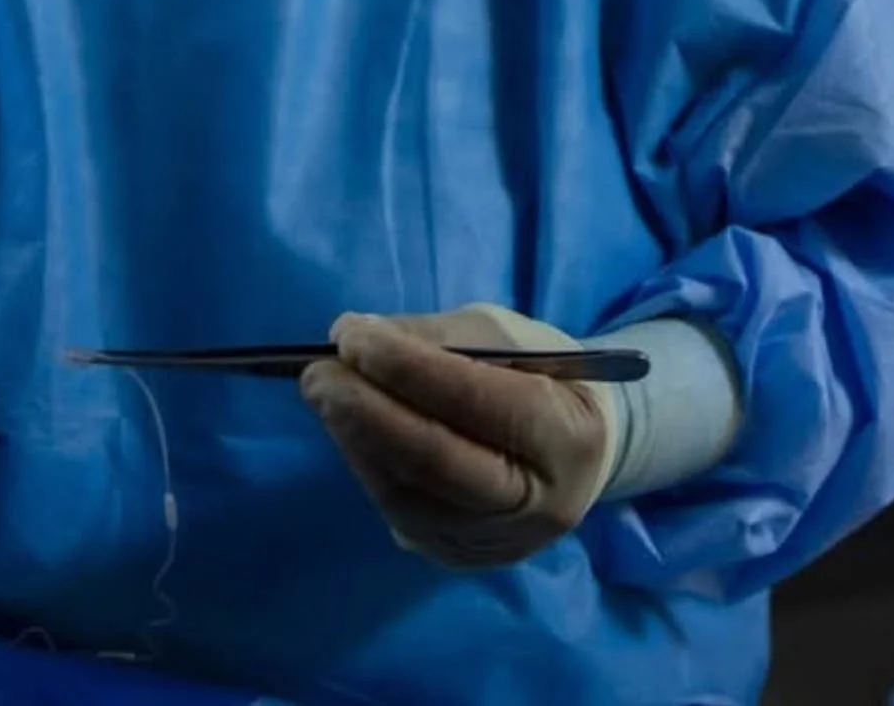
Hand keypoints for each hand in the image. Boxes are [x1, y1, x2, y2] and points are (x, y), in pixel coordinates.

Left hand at [302, 305, 615, 570]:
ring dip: (354, 440)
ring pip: (408, 498)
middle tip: (317, 373)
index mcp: (568, 435)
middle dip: (364, 411)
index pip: (478, 400)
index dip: (407, 368)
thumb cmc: (544, 380)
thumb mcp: (509, 338)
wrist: (576, 454)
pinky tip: (349, 432)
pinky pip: (400, 515)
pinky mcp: (463, 559)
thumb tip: (353, 334)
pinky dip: (366, 467)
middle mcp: (540, 504)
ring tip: (326, 394)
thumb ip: (438, 337)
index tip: (351, 335)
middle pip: (436, 463)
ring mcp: (499, 543)